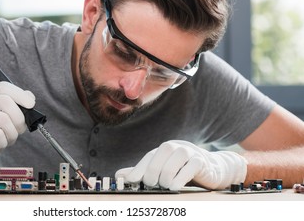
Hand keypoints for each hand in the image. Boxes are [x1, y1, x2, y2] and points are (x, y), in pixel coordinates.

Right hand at [0, 81, 35, 172]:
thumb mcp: (3, 115)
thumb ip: (16, 106)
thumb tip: (30, 98)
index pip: (4, 87)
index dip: (20, 94)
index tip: (31, 104)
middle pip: (7, 102)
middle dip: (20, 119)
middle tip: (20, 130)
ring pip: (4, 120)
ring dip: (12, 134)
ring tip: (9, 139)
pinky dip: (3, 142)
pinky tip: (0, 145)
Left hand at [115, 140, 246, 189]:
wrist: (214, 168)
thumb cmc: (185, 169)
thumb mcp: (163, 169)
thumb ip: (143, 172)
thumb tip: (120, 175)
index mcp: (165, 149)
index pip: (149, 157)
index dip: (139, 169)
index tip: (131, 181)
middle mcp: (176, 147)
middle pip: (159, 156)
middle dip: (153, 173)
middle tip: (153, 185)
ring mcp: (190, 153)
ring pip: (174, 160)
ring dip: (166, 176)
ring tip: (166, 186)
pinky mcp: (202, 161)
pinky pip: (190, 167)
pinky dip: (180, 178)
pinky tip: (175, 187)